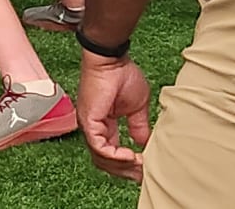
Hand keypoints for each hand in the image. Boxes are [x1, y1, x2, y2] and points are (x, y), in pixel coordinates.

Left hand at [78, 52, 150, 183]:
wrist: (112, 59)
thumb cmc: (122, 75)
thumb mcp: (136, 107)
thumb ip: (138, 126)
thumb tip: (144, 144)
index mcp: (103, 126)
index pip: (112, 154)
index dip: (128, 164)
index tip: (145, 167)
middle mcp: (94, 130)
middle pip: (106, 162)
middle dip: (127, 171)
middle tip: (144, 174)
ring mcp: (89, 127)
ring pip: (102, 159)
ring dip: (123, 166)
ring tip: (141, 166)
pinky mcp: (88, 123)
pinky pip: (100, 148)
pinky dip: (116, 156)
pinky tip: (131, 156)